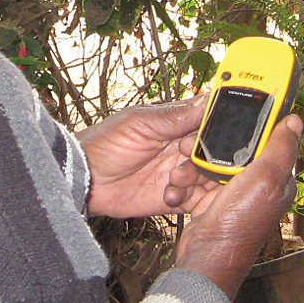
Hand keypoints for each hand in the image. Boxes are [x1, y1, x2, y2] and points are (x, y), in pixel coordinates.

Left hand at [79, 95, 223, 218]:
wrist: (85, 179)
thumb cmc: (106, 143)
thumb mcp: (139, 124)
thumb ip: (175, 116)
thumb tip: (208, 101)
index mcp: (178, 122)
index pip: (212, 121)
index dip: (216, 130)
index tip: (203, 137)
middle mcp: (184, 147)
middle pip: (218, 153)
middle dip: (206, 160)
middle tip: (182, 159)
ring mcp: (182, 172)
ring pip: (212, 178)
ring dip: (197, 181)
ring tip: (172, 181)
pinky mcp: (177, 196)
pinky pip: (200, 201)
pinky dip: (190, 200)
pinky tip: (168, 196)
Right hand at [174, 114, 301, 298]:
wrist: (207, 255)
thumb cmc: (239, 221)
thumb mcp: (265, 180)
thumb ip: (279, 148)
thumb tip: (294, 121)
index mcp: (272, 176)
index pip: (257, 141)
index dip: (237, 130)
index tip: (218, 120)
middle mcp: (252, 185)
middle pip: (223, 152)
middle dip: (201, 151)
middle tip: (187, 151)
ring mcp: (228, 194)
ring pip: (202, 166)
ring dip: (185, 171)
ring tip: (178, 179)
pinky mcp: (208, 202)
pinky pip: (191, 184)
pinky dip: (180, 187)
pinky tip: (175, 193)